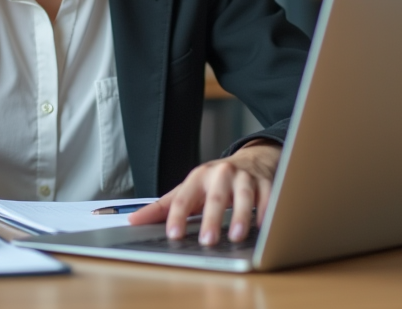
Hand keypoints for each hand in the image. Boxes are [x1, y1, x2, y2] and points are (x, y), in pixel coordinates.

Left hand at [128, 141, 280, 245]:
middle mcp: (221, 174)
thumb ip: (162, 208)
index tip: (173, 235)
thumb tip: (132, 220)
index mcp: (198, 178)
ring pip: (244, 196)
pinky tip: (264, 227)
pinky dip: (267, 211)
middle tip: (208, 241)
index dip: (177, 216)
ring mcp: (245, 178)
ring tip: (237, 237)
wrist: (251, 160)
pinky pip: (268, 196)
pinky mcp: (266, 183)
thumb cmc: (214, 182)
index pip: (184, 198)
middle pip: (216, 198)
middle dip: (212, 219)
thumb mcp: (188, 190)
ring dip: (241, 216)